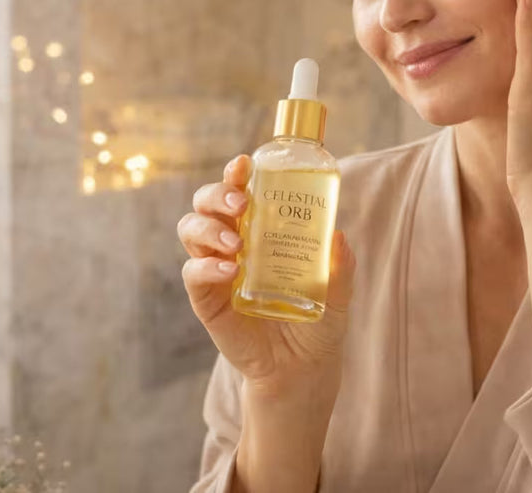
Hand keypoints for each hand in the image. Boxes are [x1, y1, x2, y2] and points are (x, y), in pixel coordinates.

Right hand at [177, 154, 356, 398]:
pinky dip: (206, 267)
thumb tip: (338, 235)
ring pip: (191, 230)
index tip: (245, 162)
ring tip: (236, 242)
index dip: (235, 174)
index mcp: (259, 230)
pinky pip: (193, 274)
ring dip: (209, 227)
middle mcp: (232, 244)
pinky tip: (231, 270)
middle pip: (206, 204)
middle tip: (240, 201)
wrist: (302, 370)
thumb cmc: (317, 324)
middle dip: (216, 193)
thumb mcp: (337, 293)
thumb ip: (340, 266)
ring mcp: (216, 271)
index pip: (239, 192)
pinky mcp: (207, 300)